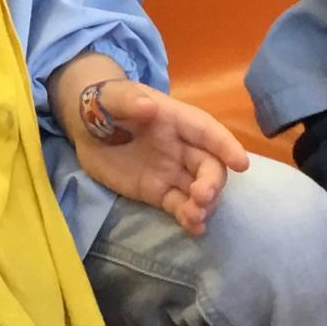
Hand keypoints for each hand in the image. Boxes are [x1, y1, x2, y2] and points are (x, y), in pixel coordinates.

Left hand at [59, 76, 249, 235]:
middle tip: (202, 196)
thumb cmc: (105, 104)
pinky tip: (194, 229)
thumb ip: (128, 101)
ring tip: (195, 217)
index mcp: (176, 119)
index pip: (207, 131)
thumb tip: (149, 107)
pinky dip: (190, 218)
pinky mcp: (158, 192)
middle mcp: (182, 147)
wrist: (86, 128)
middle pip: (209, 165)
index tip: (241, 163)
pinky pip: (180, 206)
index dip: (225, 146)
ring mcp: (172, 171)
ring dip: (204, 204)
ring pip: (199, 190)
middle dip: (212, 182)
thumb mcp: (112, 96)